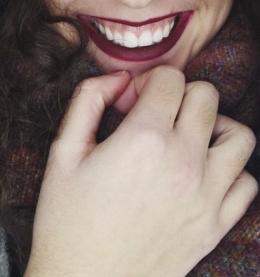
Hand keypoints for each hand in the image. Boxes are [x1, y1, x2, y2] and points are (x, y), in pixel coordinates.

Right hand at [25, 66, 257, 276]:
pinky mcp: (215, 225)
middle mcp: (183, 162)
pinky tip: (199, 172)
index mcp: (143, 140)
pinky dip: (229, 168)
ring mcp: (206, 196)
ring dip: (212, 125)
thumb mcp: (62, 151)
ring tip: (183, 137)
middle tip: (152, 115)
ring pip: (238, 135)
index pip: (170, 79)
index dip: (147, 81)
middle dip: (178, 94)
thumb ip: (87, 100)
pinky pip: (246, 181)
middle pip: (206, 96)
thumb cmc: (67, 219)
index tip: (130, 102)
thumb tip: (118, 79)